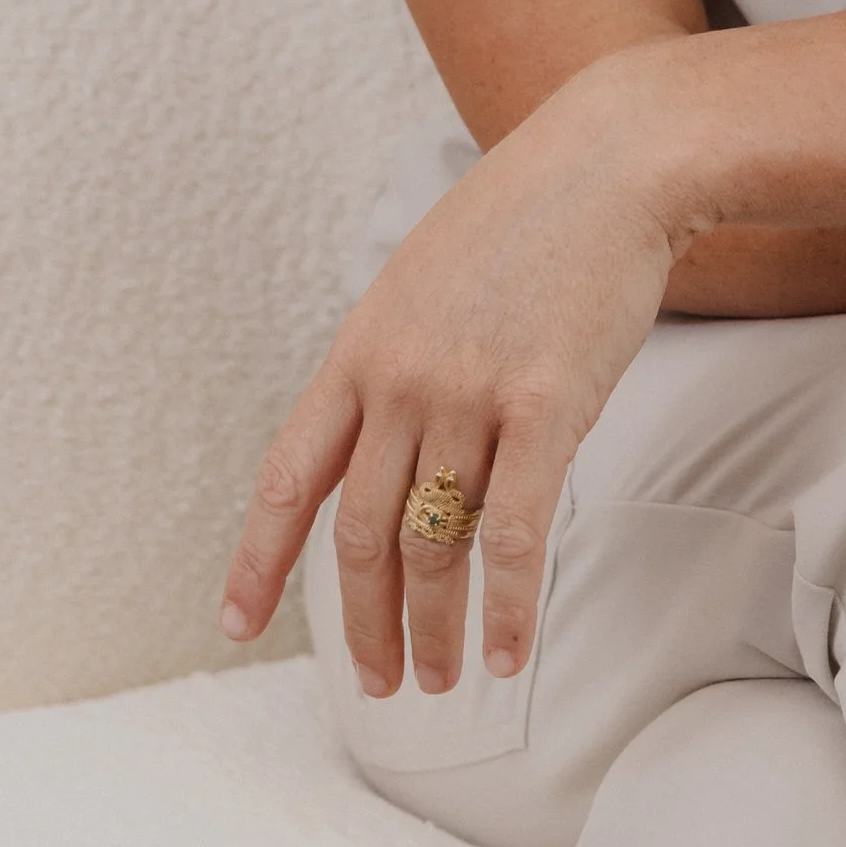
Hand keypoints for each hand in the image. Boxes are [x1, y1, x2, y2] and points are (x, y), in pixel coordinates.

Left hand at [220, 63, 681, 697]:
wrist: (611, 162)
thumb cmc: (527, 219)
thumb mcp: (425, 281)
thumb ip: (395, 363)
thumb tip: (388, 452)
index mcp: (360, 349)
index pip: (286, 478)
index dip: (255, 560)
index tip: (234, 623)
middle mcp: (400, 378)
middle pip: (359, 534)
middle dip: (364, 623)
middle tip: (380, 684)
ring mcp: (469, 392)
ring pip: (433, 546)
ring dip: (435, 629)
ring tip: (445, 682)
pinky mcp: (547, 405)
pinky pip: (515, 535)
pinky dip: (507, 608)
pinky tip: (510, 655)